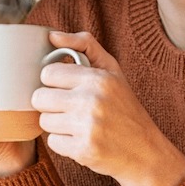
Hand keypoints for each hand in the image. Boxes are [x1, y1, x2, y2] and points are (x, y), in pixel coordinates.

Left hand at [32, 31, 184, 185]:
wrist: (144, 150)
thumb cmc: (125, 107)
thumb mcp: (112, 70)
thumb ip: (84, 45)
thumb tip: (52, 35)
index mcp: (98, 78)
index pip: (48, 73)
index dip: (55, 81)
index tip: (67, 88)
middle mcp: (92, 100)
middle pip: (40, 98)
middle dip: (51, 104)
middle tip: (70, 108)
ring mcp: (87, 127)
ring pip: (44, 121)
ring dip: (57, 124)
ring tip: (77, 124)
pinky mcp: (83, 150)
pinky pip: (52, 142)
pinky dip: (64, 143)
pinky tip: (81, 139)